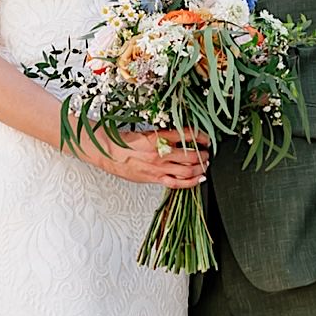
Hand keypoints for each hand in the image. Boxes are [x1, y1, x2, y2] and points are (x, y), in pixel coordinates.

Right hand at [81, 127, 208, 189]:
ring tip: (205, 165)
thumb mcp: (146, 132)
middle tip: (207, 153)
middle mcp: (160, 153)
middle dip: (203, 154)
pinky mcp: (154, 178)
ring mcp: (158, 168)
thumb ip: (164, 136)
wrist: (108, 152)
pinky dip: (190, 182)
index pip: (186, 135)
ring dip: (200, 168)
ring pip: (187, 170)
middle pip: (190, 155)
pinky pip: (176, 183)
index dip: (201, 136)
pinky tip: (198, 179)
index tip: (206, 138)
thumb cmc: (124, 141)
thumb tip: (181, 137)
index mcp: (158, 138)